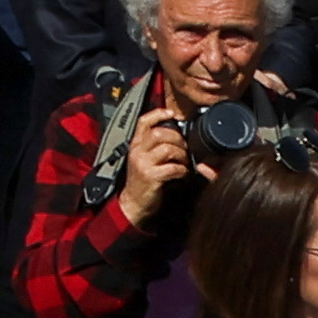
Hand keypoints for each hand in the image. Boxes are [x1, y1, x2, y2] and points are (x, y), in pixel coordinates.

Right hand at [115, 98, 194, 224]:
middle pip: (159, 133)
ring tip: (184, 161)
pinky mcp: (151, 177)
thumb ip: (152, 146)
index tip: (171, 113)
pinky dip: (182, 170)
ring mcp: (143, 164)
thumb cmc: (141, 180)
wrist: (132, 203)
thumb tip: (174, 136)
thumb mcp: (142, 159)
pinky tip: (182, 173)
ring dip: (181, 154)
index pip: (143, 122)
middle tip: (184, 147)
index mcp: (135, 145)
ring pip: (167, 149)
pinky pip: (172, 168)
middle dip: (177, 138)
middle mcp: (137, 152)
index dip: (158, 114)